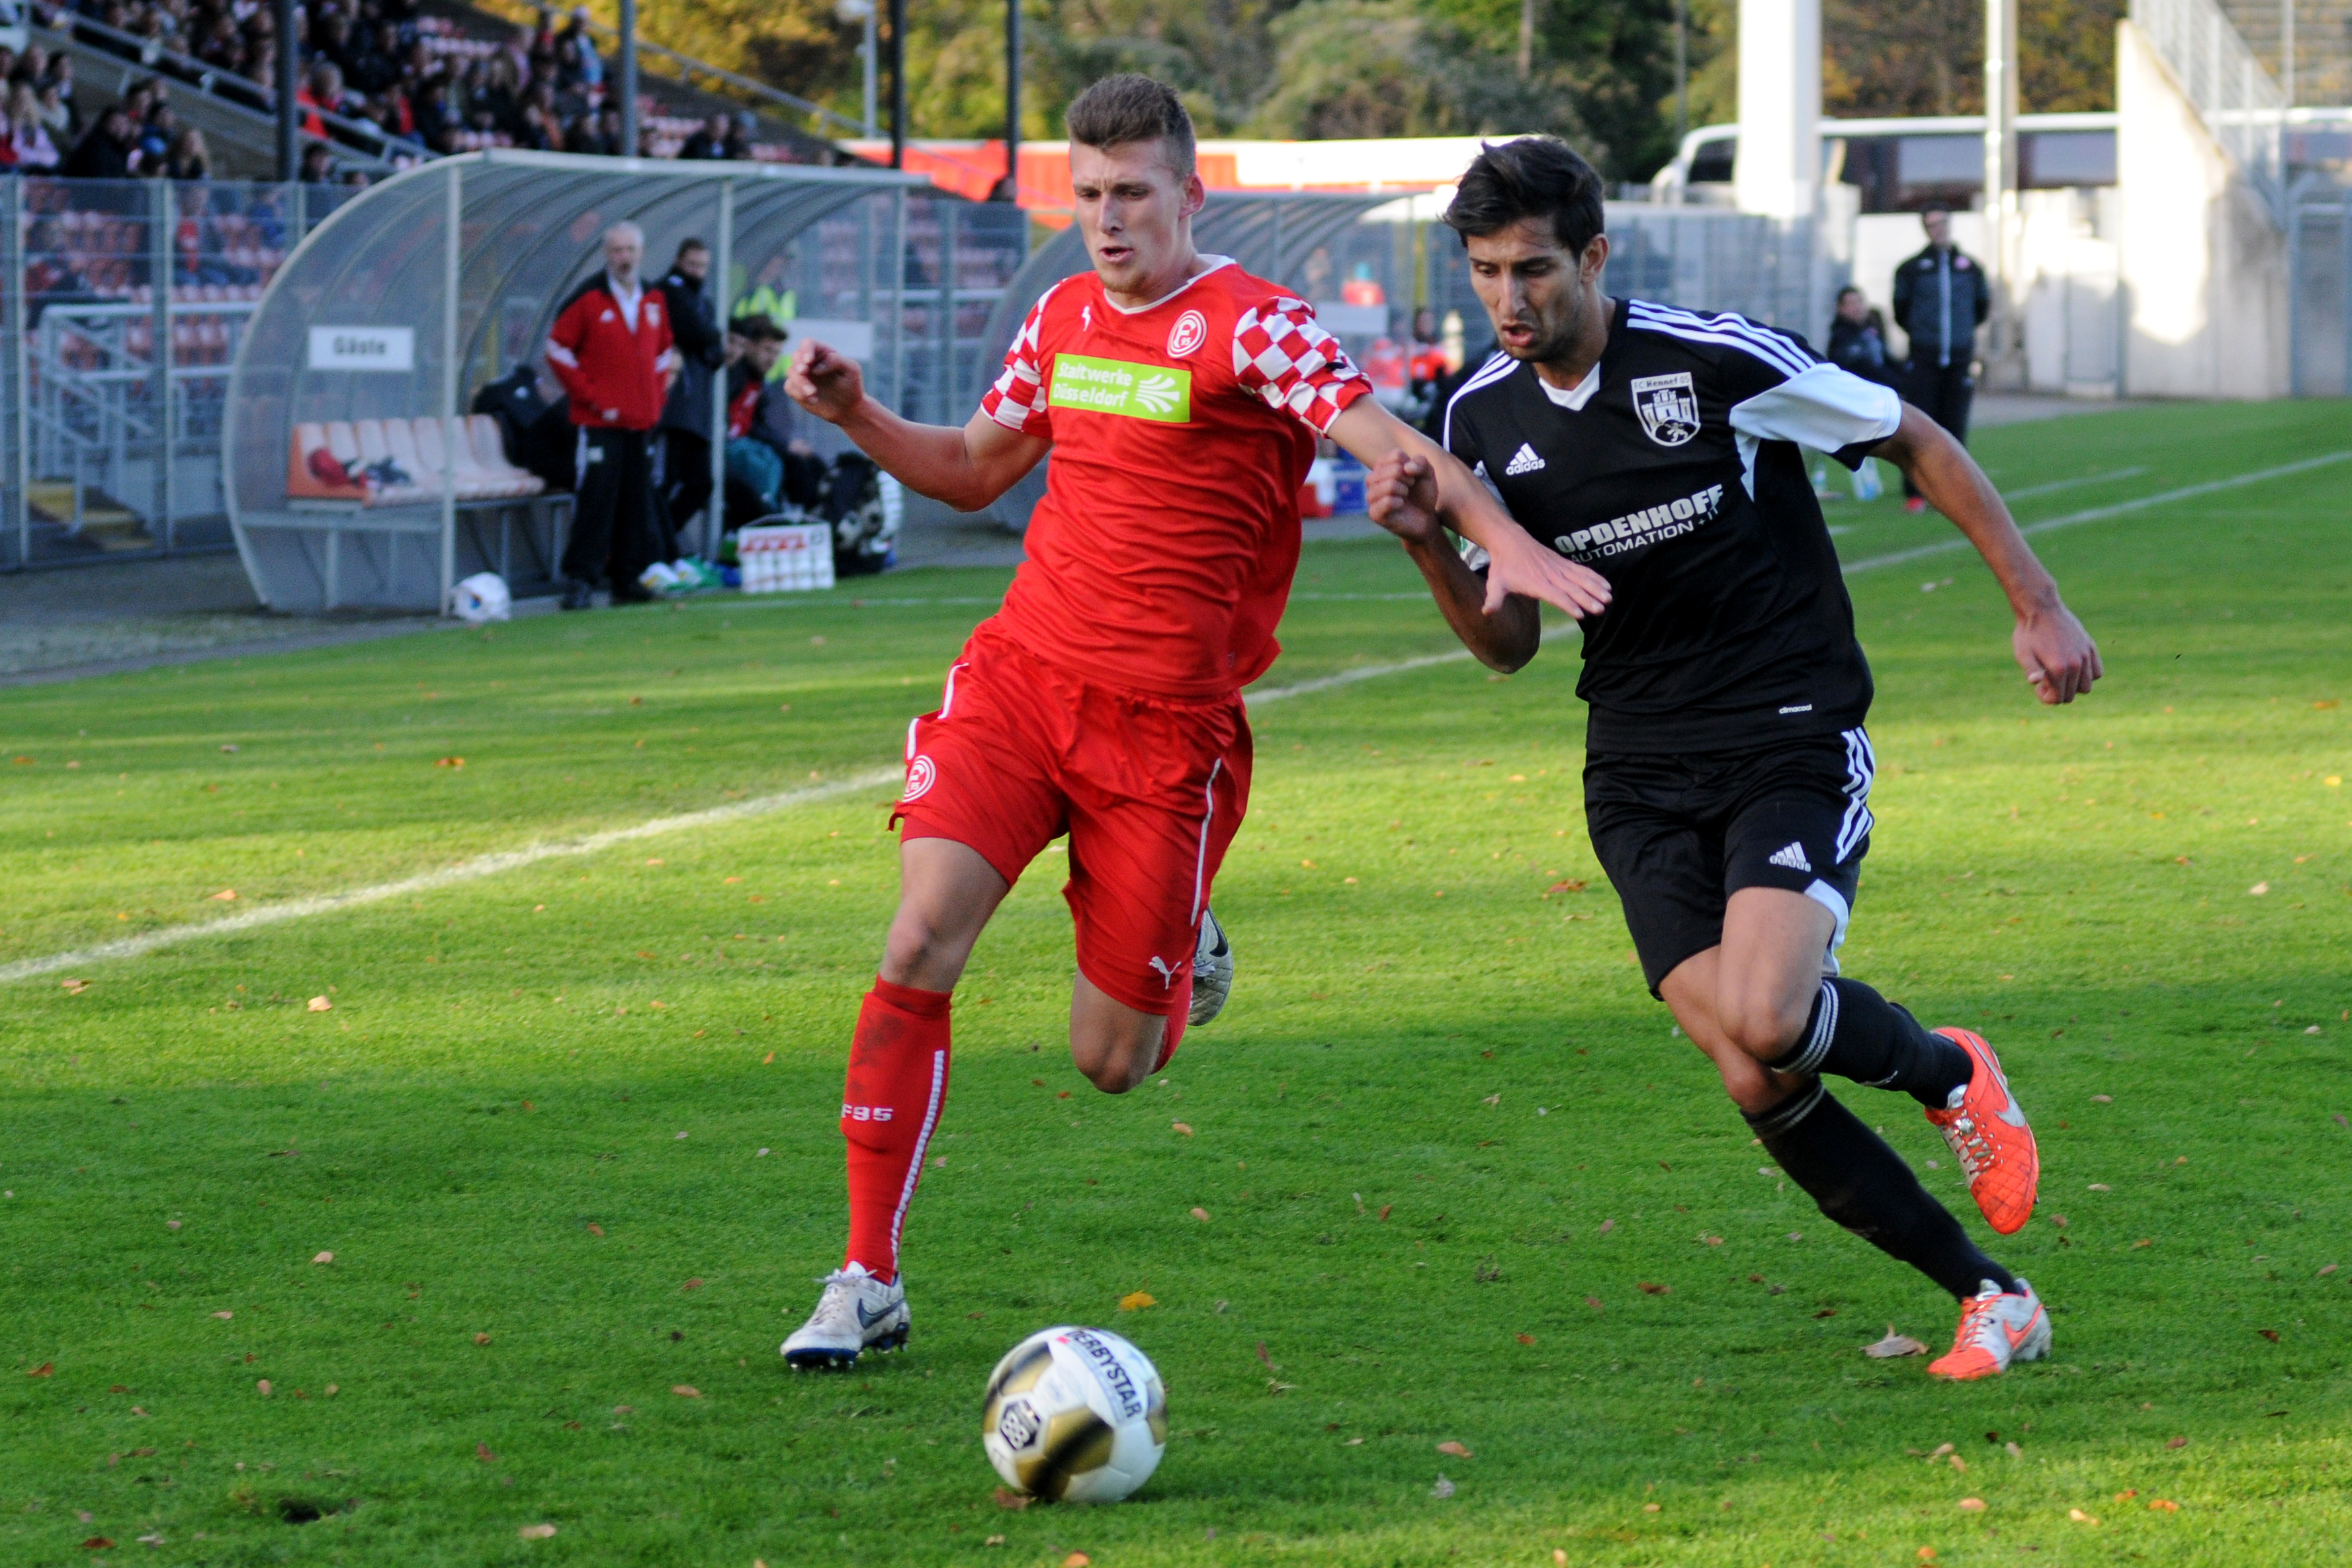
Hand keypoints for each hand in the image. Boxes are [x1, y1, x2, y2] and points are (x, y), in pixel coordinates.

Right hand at [784, 340, 863, 424]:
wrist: (847, 407)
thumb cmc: (851, 384)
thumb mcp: (852, 370)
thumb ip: (837, 361)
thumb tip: (816, 367)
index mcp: (821, 352)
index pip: (807, 343)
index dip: (806, 350)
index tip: (809, 361)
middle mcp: (809, 361)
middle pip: (796, 356)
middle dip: (799, 365)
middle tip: (804, 372)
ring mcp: (802, 375)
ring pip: (791, 372)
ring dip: (800, 382)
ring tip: (812, 393)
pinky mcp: (796, 388)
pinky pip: (789, 387)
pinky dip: (799, 393)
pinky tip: (813, 400)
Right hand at [1365, 451, 1443, 546]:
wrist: (1424, 518)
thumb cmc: (1422, 493)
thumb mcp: (1427, 473)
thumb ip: (1421, 462)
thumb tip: (1406, 468)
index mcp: (1381, 465)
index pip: (1396, 455)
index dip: (1410, 466)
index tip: (1412, 476)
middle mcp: (1372, 479)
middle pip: (1394, 469)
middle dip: (1408, 479)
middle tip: (1409, 488)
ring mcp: (1371, 496)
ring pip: (1389, 485)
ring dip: (1404, 491)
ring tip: (1404, 496)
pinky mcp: (1374, 513)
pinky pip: (1387, 502)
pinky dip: (1399, 503)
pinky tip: (1400, 506)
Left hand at [1480, 526, 1610, 619]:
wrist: (1509, 540)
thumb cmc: (1503, 566)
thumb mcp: (1495, 583)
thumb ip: (1493, 599)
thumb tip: (1486, 612)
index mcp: (1536, 582)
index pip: (1555, 595)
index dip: (1567, 604)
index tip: (1580, 614)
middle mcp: (1550, 575)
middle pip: (1572, 588)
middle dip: (1587, 599)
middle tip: (1600, 609)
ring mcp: (1558, 568)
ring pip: (1580, 578)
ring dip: (1595, 588)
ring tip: (1609, 598)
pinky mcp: (1562, 563)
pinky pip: (1581, 570)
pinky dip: (1595, 577)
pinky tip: (1606, 585)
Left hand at [2013, 600, 2100, 703]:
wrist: (2041, 609)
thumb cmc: (2028, 634)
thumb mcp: (2023, 654)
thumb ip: (2031, 670)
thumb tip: (2034, 683)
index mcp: (2058, 669)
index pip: (2058, 699)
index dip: (2046, 697)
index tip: (2039, 685)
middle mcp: (2076, 664)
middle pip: (2071, 695)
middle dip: (2058, 692)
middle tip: (2046, 678)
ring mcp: (2085, 656)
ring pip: (2086, 687)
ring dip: (2073, 686)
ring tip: (2059, 673)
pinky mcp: (2091, 648)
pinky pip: (2097, 672)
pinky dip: (2088, 675)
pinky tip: (2073, 667)